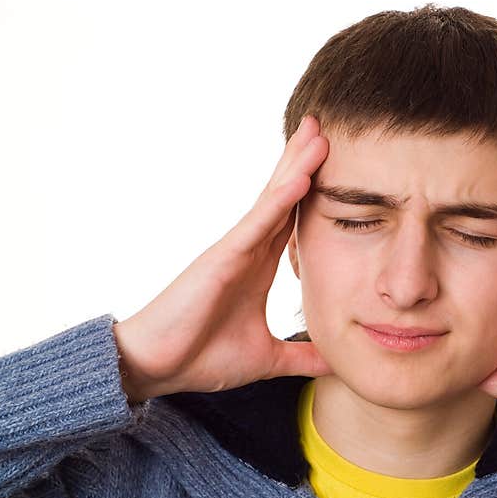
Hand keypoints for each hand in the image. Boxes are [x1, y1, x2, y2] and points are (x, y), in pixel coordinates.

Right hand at [113, 115, 332, 403]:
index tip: (341, 166)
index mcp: (260, 266)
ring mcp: (235, 249)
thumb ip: (302, 356)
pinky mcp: (221, 258)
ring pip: (273, 200)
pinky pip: (255, 224)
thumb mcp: (267, 358)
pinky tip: (300, 177)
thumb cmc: (201, 357)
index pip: (294, 220)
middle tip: (328, 128)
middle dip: (305, 162)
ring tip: (319, 134)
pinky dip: (279, 200)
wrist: (155, 369)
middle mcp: (249, 250)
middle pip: (284, 197)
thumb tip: (337, 361)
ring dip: (296, 166)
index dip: (315, 191)